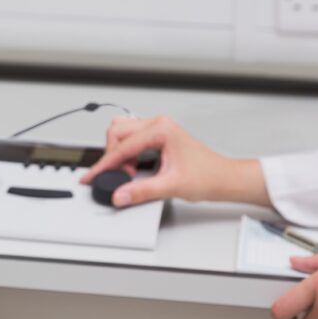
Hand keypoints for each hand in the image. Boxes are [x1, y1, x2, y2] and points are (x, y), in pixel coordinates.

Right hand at [79, 115, 268, 207]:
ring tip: (127, 173)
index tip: (92, 176)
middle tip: (117, 176)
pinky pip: (131, 139)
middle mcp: (158, 124)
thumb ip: (141, 191)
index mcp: (161, 130)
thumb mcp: (171, 186)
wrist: (225, 179)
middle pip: (117, 133)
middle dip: (112, 156)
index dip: (105, 164)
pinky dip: (127, 154)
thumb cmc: (208, 176)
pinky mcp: (157, 136)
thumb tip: (119, 194)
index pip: (122, 146)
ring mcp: (158, 128)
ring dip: (118, 153)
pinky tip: (133, 168)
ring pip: (121, 133)